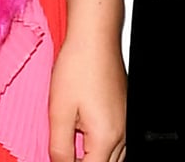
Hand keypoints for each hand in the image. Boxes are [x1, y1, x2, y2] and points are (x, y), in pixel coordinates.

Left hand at [49, 27, 124, 161]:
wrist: (94, 35)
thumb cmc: (78, 65)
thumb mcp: (59, 112)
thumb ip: (59, 148)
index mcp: (106, 137)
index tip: (58, 161)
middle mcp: (121, 132)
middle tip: (67, 157)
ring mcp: (126, 121)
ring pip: (116, 158)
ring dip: (96, 159)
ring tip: (75, 152)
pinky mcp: (124, 110)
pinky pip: (118, 142)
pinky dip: (103, 148)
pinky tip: (87, 139)